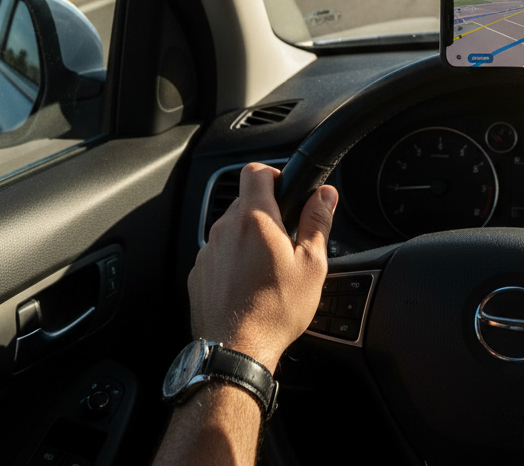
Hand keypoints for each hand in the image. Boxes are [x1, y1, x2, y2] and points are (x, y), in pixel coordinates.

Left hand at [187, 162, 336, 373]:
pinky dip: (232, 260)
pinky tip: (248, 284)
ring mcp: (207, 251)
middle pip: (244, 201)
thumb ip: (318, 222)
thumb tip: (325, 195)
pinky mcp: (198, 273)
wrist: (236, 351)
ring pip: (230, 229)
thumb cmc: (275, 311)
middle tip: (284, 238)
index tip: (284, 189)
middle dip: (264, 212)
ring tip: (267, 267)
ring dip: (247, 237)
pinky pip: (217, 254)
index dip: (272, 173)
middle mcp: (225, 229)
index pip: (256, 171)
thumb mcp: (311, 264)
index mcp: (254, 219)